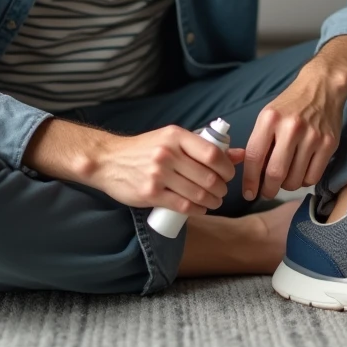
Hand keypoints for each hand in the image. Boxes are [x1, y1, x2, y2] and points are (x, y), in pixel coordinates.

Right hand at [93, 125, 245, 214]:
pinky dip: (198, 210)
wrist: (108, 160)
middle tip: (221, 191)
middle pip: (208, 177)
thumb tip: (239, 154)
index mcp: (175, 136)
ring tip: (213, 201)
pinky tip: (201, 209)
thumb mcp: (172, 139)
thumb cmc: (144, 149)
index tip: (228, 174)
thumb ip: (203, 146)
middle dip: (221, 188)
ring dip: (212, 201)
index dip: (227, 168)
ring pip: (198, 193)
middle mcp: (168, 154)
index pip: (212, 154)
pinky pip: (183, 206)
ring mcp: (158, 174)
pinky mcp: (151, 193)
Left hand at [242, 72, 343, 200]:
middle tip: (266, 192)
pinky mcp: (329, 144)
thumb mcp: (268, 116)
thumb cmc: (290, 105)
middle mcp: (291, 128)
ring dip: (286, 186)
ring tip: (285, 178)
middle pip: (275, 173)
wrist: (322, 87)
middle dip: (268, 190)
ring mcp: (312, 136)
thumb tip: (254, 176)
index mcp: (270, 119)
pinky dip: (304, 181)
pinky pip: (313, 177)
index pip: (254, 157)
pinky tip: (301, 172)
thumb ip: (260, 143)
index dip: (250, 181)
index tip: (248, 193)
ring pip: (294, 179)